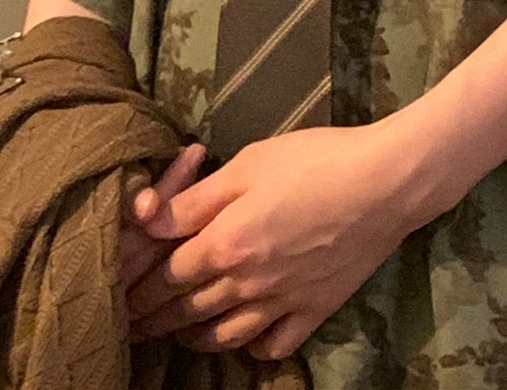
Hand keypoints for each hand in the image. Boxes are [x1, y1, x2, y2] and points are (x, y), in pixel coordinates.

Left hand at [124, 123, 415, 359]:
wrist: (386, 183)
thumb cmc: (315, 160)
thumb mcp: (250, 163)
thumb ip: (196, 197)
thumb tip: (147, 221)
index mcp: (226, 244)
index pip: (167, 277)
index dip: (139, 288)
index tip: (120, 295)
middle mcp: (248, 284)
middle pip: (189, 311)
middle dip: (156, 319)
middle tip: (135, 323)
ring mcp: (283, 302)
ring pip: (225, 335)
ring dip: (195, 338)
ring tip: (180, 333)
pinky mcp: (315, 310)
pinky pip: (273, 344)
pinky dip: (252, 346)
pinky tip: (246, 335)